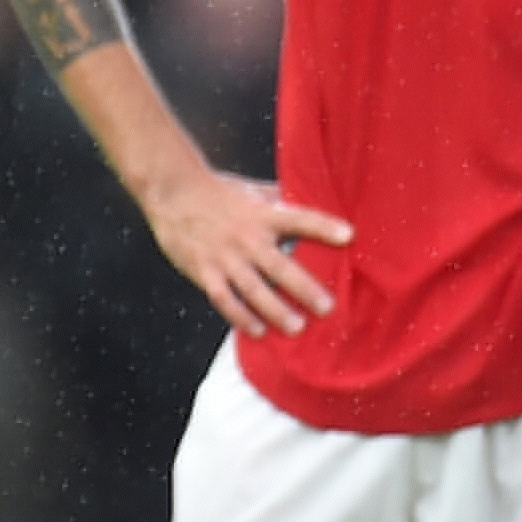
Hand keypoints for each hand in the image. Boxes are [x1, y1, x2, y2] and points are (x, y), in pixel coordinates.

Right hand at [142, 162, 350, 337]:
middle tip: (328, 307)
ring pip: (254, 289)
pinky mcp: (204, 271)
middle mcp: (246, 237)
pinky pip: (225, 299)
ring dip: (276, 310)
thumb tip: (309, 197)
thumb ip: (279, 200)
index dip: (323, 226)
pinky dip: (241, 317)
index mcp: (262, 214)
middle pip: (280, 266)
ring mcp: (225, 257)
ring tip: (297, 328)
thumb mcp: (252, 190)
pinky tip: (257, 331)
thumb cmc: (217, 190)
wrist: (172, 191)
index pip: (299, 219)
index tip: (349, 235)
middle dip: (304, 288)